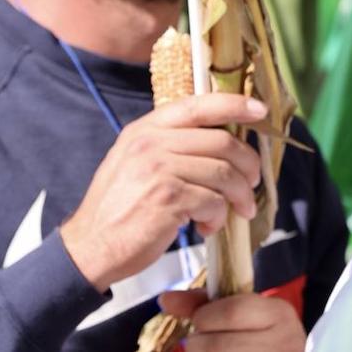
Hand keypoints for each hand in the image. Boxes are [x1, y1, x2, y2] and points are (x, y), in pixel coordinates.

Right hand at [60, 94, 265, 291]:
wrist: (90, 246)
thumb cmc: (120, 208)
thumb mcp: (136, 161)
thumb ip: (171, 146)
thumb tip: (223, 143)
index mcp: (146, 129)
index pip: (198, 105)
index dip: (234, 105)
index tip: (260, 110)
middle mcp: (151, 142)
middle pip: (221, 142)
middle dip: (247, 164)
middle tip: (252, 185)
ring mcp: (158, 169)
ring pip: (223, 173)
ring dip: (238, 196)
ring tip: (236, 211)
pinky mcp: (167, 198)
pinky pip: (213, 201)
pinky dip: (218, 217)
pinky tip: (206, 227)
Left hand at [158, 290, 304, 351]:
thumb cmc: (256, 331)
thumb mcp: (241, 310)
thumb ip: (203, 303)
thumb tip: (164, 300)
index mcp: (279, 314)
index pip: (231, 312)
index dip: (205, 316)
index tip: (201, 320)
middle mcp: (284, 342)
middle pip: (218, 346)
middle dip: (198, 344)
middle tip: (200, 343)